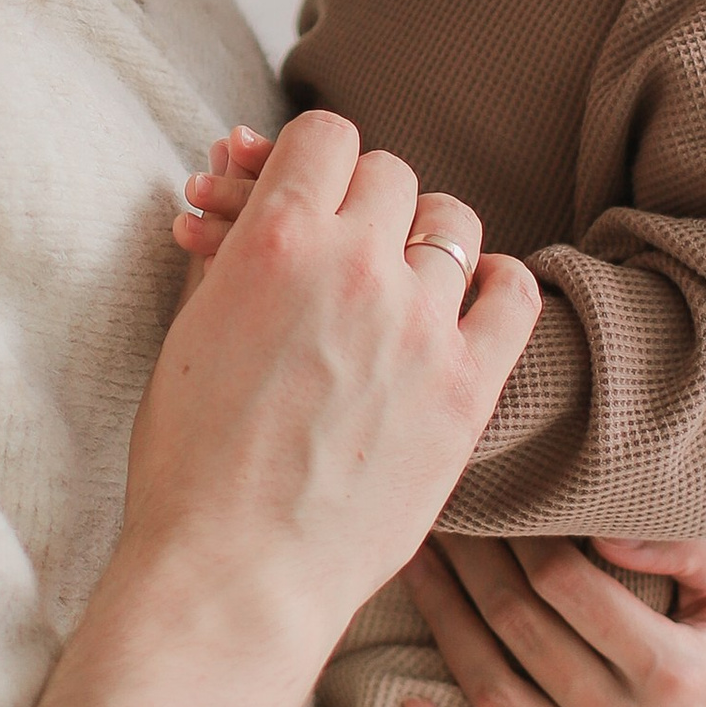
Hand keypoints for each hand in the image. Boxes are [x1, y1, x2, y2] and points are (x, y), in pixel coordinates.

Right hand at [126, 110, 540, 661]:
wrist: (234, 572)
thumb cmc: (191, 462)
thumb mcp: (191, 330)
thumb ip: (233, 252)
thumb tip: (254, 196)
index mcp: (275, 240)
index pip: (325, 134)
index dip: (312, 160)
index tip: (306, 193)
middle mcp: (355, 266)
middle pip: (390, 173)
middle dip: (361, 201)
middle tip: (339, 248)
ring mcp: (420, 325)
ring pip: (452, 222)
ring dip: (423, 238)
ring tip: (396, 281)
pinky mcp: (466, 387)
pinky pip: (515, 294)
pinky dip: (493, 285)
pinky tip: (463, 306)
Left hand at [400, 528, 705, 706]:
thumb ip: (689, 545)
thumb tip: (606, 533)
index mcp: (677, 673)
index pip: (567, 586)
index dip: (520, 536)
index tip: (495, 501)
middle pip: (520, 631)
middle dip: (471, 562)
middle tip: (442, 515)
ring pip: (493, 698)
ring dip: (441, 624)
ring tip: (415, 567)